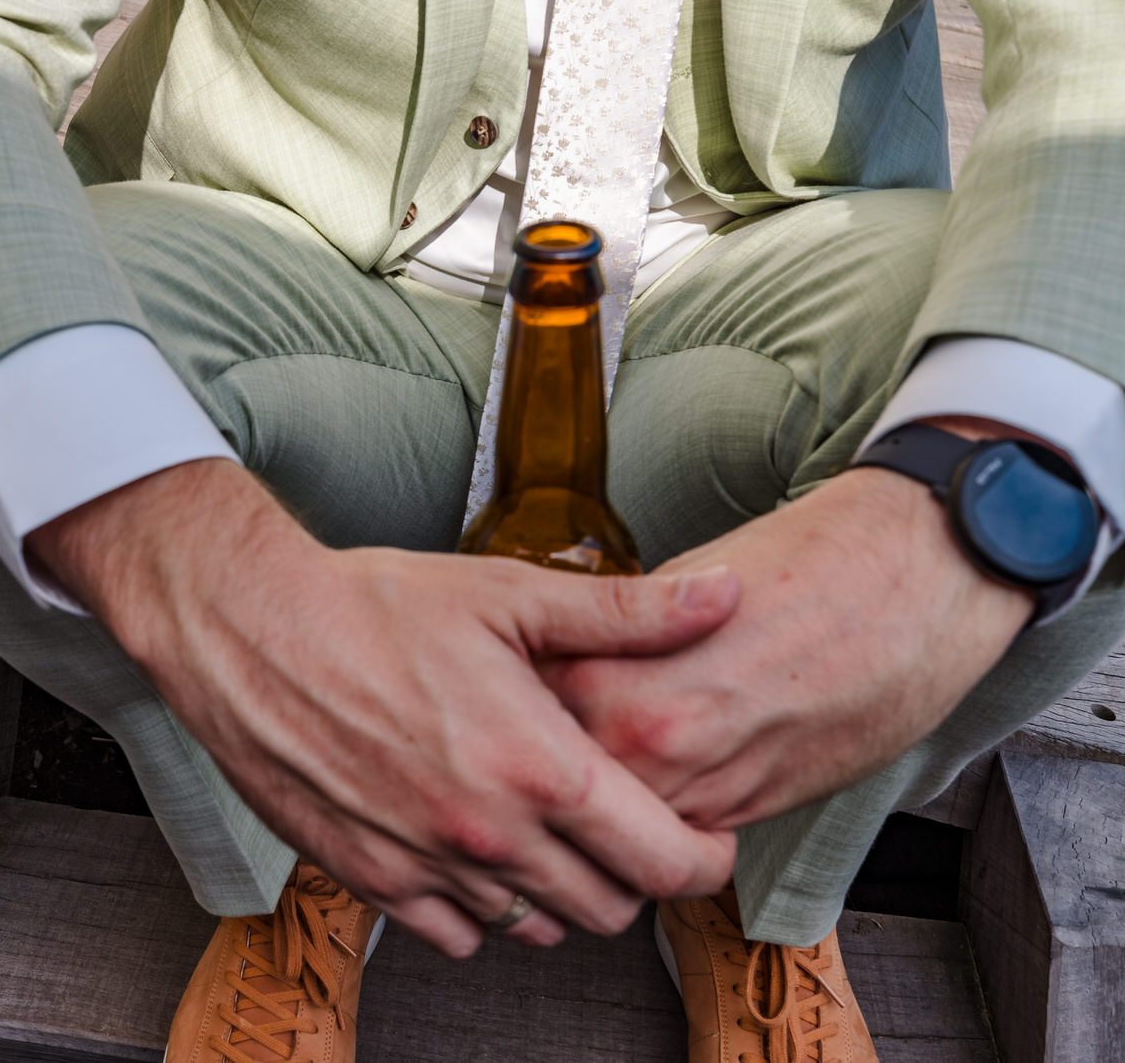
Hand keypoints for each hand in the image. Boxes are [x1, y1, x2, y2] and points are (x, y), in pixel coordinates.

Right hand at [28, 459, 739, 956]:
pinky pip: (456, 935)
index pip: (665, 861)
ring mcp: (427, 865)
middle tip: (624, 822)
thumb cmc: (373, 605)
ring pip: (535, 928)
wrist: (248, 630)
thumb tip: (720, 600)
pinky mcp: (370, 878)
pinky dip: (482, 907)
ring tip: (548, 830)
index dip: (705, 857)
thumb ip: (625, 613)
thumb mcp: (509, 594)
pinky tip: (476, 848)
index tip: (703, 833)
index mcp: (540, 767)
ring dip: (558, 890)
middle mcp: (490, 834)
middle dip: (635, 873)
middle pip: (609, 908)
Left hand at [541, 436, 1035, 830]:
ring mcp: (702, 791)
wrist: (912, 582)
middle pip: (550, 791)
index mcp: (615, 682)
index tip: (488, 706)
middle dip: (531, 775)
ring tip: (575, 778)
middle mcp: (649, 749)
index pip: (516, 723)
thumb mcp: (667, 591)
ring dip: (589, 810)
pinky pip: (673, 835)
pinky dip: (651, 821)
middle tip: (517, 753)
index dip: (499, 715)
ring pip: (610, 829)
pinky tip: (650, 787)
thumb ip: (608, 640)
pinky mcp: (751, 812)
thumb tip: (556, 661)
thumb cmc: (799, 565)